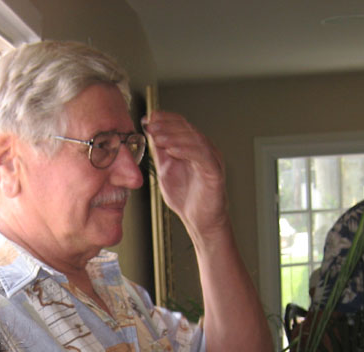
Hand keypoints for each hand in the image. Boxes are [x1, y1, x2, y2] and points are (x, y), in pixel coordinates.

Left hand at [141, 111, 228, 242]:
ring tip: (158, 137)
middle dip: (167, 125)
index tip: (148, 118)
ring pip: (195, 139)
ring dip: (175, 136)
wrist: (200, 221)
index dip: (165, 118)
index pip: (181, 124)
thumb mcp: (166, 170)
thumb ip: (160, 152)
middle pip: (187, 128)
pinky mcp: (215, 171)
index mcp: (193, 146)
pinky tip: (172, 150)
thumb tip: (148, 132)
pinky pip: (202, 156)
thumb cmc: (186, 197)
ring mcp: (211, 159)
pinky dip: (186, 151)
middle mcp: (204, 149)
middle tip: (151, 125)